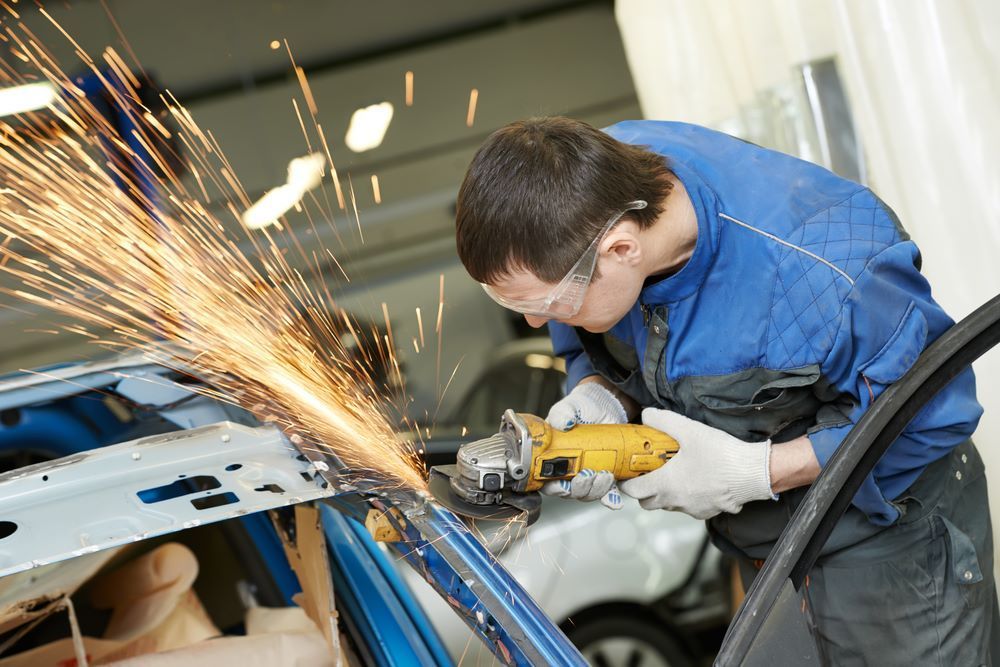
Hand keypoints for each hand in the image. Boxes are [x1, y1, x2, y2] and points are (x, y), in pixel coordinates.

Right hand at [542, 382, 626, 509]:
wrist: (604, 407)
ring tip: (605, 475)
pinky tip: (615, 497)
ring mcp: (587, 473)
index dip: (554, 488)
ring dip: (596, 490)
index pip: (547, 481)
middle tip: (588, 475)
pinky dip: (611, 497)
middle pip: (570, 491)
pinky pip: (607, 491)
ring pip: (588, 493)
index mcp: (552, 457)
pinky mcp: (604, 474)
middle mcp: (568, 470)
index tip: (563, 485)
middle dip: (580, 488)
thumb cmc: (581, 409)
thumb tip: (563, 423)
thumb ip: (562, 414)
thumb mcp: (569, 407)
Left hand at [619, 408, 774, 518]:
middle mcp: (675, 501)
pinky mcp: (707, 512)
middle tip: (649, 471)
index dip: (626, 482)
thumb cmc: (720, 454)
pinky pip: (688, 507)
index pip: (633, 491)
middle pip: (647, 502)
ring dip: (665, 493)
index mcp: (665, 484)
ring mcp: (691, 509)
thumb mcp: (689, 429)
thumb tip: (646, 415)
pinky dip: (685, 497)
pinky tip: (696, 480)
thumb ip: (663, 420)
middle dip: (644, 489)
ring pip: (668, 505)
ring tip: (674, 473)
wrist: (753, 473)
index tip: (627, 473)